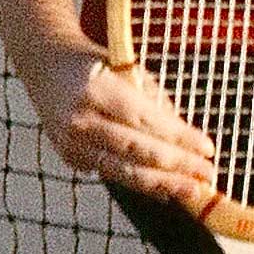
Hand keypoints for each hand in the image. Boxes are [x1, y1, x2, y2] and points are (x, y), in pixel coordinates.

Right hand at [19, 45, 217, 205]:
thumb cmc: (97, 62)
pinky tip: (164, 190)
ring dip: (161, 184)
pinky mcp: (70, 157)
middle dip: (176, 166)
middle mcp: (80, 119)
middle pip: (135, 151)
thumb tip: (186, 138)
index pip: (146, 121)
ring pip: (123, 171)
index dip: (179, 138)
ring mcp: (70, 143)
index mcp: (96, 89)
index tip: (208, 149)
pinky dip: (139, 182)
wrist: (45, 63)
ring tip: (191, 191)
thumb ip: (153, 102)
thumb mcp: (127, 68)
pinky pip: (110, 173)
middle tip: (207, 175)